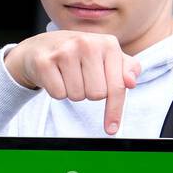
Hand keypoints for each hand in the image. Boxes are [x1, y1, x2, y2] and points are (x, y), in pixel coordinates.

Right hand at [4, 31, 141, 134]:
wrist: (40, 47)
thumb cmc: (79, 55)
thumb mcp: (106, 57)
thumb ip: (126, 69)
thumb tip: (131, 83)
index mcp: (108, 43)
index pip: (117, 86)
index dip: (115, 110)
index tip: (112, 128)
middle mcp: (87, 43)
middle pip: (97, 95)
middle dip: (88, 93)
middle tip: (81, 79)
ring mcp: (64, 51)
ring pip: (77, 96)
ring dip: (72, 92)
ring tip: (67, 76)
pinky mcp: (45, 62)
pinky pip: (59, 95)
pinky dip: (57, 91)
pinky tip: (55, 76)